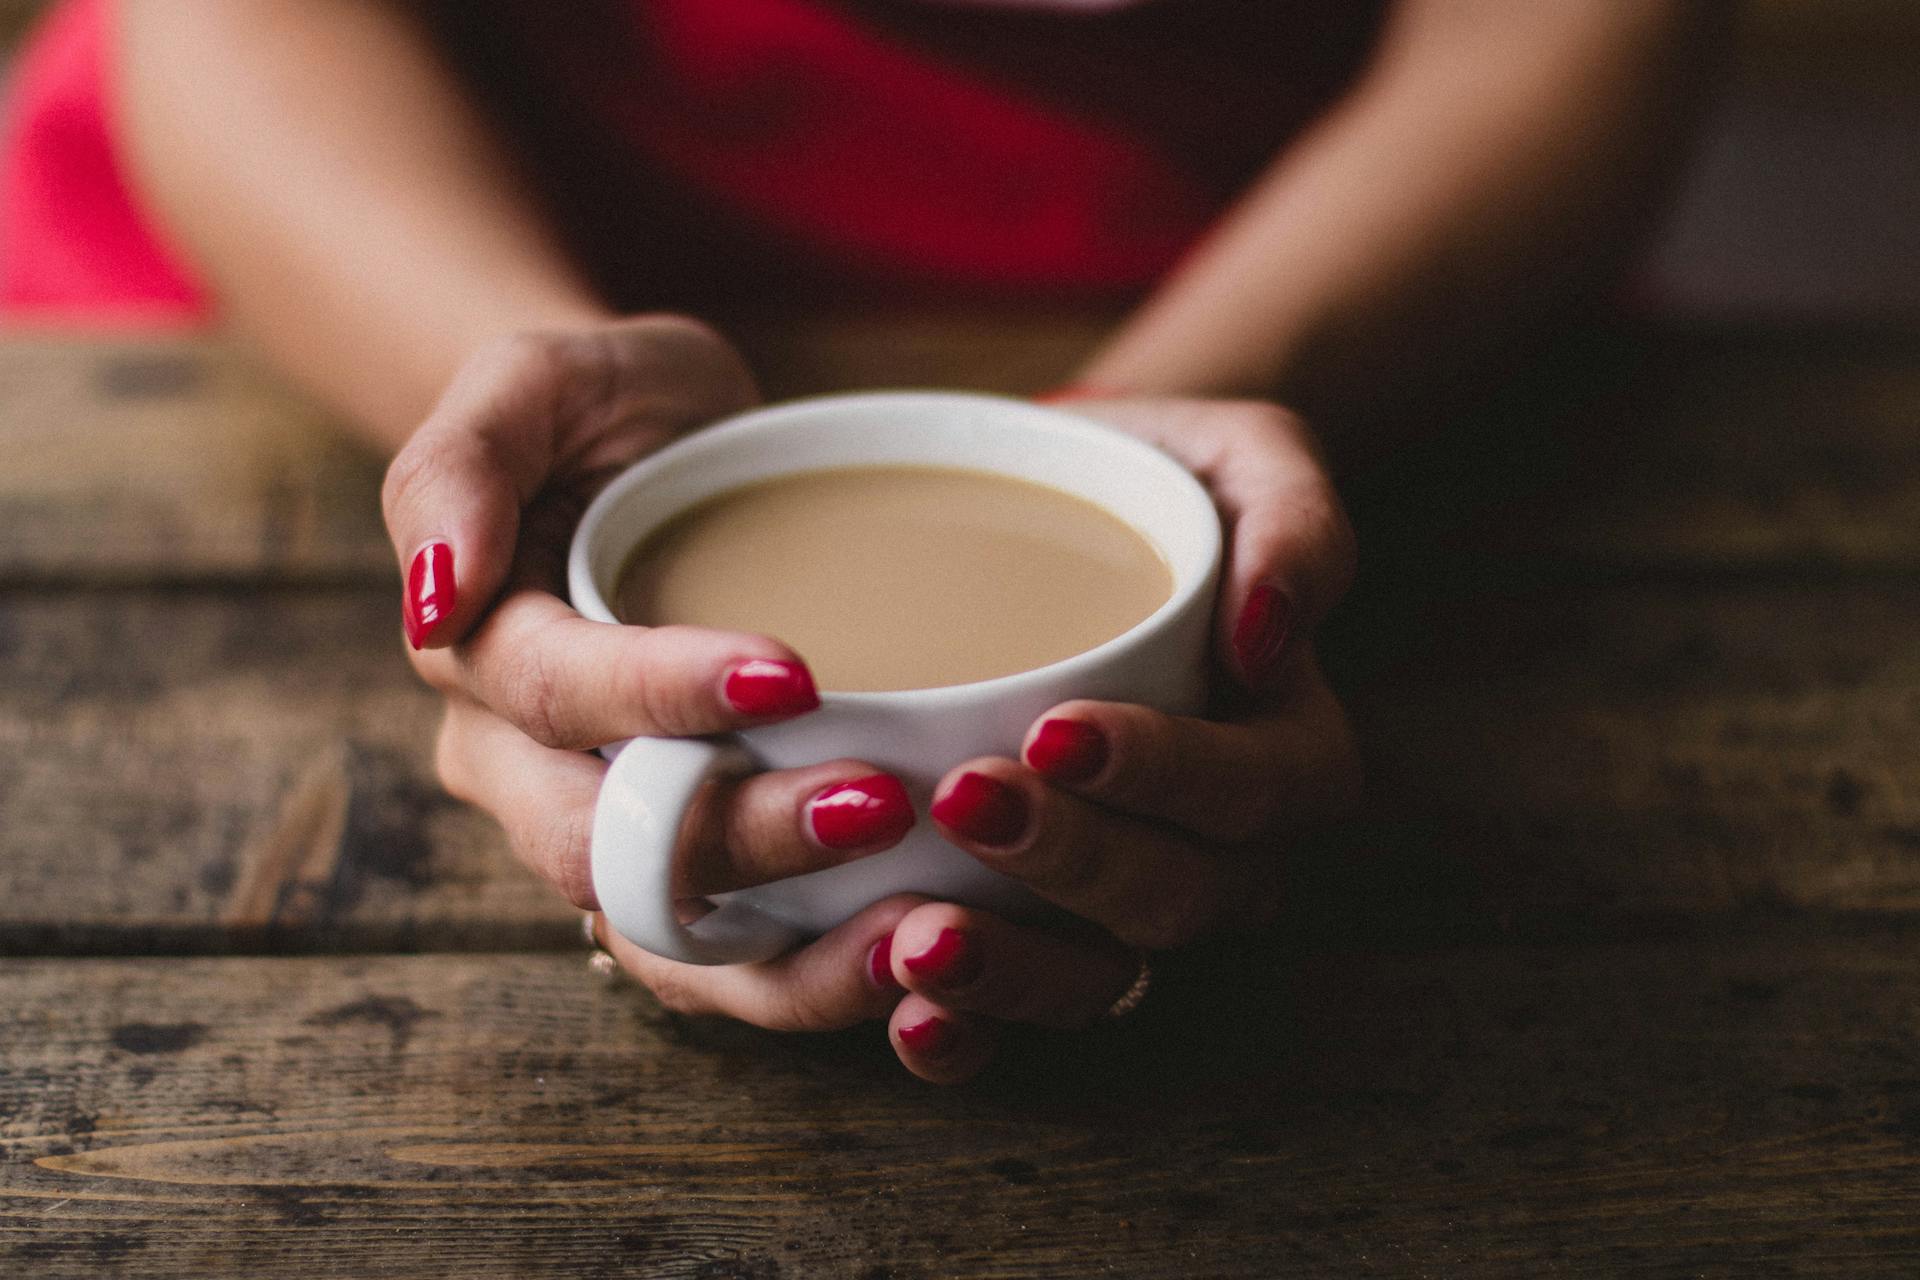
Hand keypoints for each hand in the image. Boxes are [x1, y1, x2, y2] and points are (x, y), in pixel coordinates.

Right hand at [383, 315, 921, 1026]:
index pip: (555, 695)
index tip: (796, 674)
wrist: (662, 458)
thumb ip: (461, 463)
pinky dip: (814, 983)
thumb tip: (436, 594)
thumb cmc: (603, 409)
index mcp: (479, 653)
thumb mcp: (534, 379)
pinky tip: (916, 962)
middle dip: (743, 840)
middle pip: (606, 847)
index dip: (663, 694)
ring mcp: (606, 832)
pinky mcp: (691, 871)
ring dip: (787, 959)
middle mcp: (523, 770)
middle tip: (881, 803)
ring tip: (917, 930)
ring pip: (665, 942)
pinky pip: (729, 965)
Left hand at [870, 398, 1361, 1081]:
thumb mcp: (1244, 456)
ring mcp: (1129, 903)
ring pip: (1103, 978)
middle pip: (1179, 898)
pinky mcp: (1040, 927)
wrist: (1047, 520)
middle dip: (1076, 865)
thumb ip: (1294, 521)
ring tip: (922, 939)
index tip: (1059, 731)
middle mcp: (1221, 850)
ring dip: (1016, 973)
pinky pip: (1023, 1008)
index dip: (1167, 777)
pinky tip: (905, 1012)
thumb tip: (1268, 635)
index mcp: (1286, 749)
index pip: (1255, 792)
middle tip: (969, 802)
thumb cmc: (1154, 484)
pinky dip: (970, 1031)